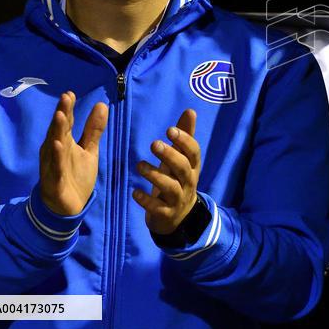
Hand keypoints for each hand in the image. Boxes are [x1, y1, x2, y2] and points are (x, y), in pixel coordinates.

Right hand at [39, 92, 108, 215]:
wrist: (68, 207)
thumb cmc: (75, 175)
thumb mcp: (89, 150)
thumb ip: (93, 130)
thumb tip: (101, 105)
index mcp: (64, 143)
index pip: (66, 123)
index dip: (68, 109)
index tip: (70, 94)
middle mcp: (55, 151)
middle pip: (59, 130)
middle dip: (62, 114)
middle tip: (65, 97)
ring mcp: (53, 165)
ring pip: (55, 146)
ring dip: (57, 131)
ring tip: (61, 116)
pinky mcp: (55, 180)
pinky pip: (56, 167)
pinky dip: (57, 156)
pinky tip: (57, 144)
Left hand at [132, 109, 200, 234]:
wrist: (179, 217)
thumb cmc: (178, 180)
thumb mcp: (182, 159)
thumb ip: (185, 136)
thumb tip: (190, 111)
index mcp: (193, 167)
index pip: (194, 153)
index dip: (185, 141)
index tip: (170, 130)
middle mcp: (188, 182)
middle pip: (183, 168)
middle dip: (170, 155)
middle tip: (153, 144)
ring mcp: (178, 199)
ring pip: (170, 187)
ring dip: (155, 176)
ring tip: (139, 165)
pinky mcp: (166, 214)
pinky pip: (157, 208)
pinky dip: (146, 200)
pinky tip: (134, 192)